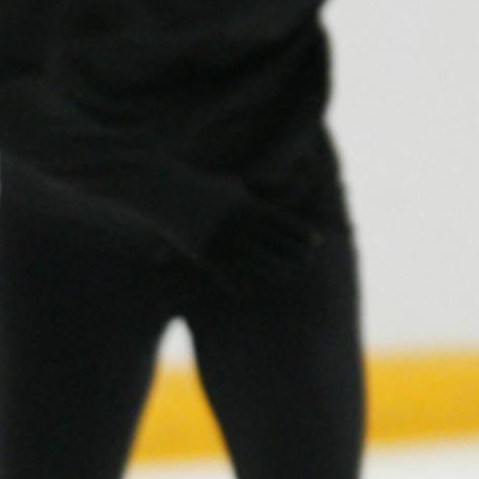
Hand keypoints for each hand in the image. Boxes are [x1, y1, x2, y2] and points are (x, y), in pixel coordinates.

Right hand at [204, 191, 331, 294]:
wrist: (162, 191)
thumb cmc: (202, 188)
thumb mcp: (233, 185)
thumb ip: (258, 189)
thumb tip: (283, 187)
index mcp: (244, 203)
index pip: (280, 220)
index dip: (300, 232)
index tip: (316, 242)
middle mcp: (235, 220)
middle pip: (271, 241)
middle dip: (291, 253)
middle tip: (308, 263)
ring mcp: (218, 235)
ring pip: (251, 259)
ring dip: (271, 270)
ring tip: (286, 277)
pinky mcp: (200, 249)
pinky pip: (223, 271)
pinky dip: (236, 283)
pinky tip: (247, 292)